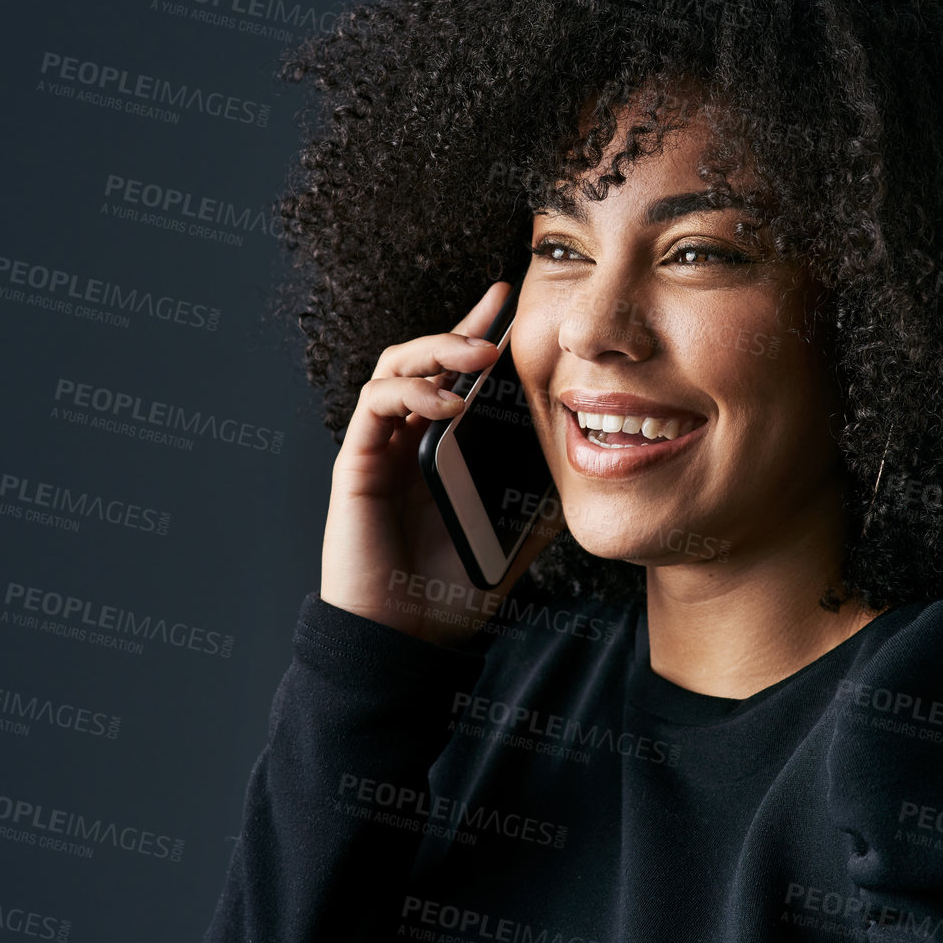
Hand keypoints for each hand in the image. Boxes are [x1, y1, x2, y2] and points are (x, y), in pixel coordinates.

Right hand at [318, 281, 564, 645]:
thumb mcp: (514, 535)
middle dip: (463, 329)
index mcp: (442, 448)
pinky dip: (411, 391)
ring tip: (480, 356)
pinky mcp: (356, 462)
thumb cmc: (450, 593)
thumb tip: (586, 465)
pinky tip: (448, 402)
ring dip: (437, 350)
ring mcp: (380, 448)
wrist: (406, 640)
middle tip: (499, 315)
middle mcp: (408, 439)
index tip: (510, 302)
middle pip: (426, 357)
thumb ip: (539, 498)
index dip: (479, 333)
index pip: (458, 375)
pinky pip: (376, 403)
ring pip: (397, 366)